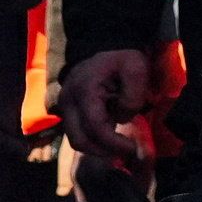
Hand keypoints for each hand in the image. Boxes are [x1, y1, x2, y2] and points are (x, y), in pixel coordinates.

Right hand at [65, 44, 171, 172]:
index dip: (113, 143)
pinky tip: (112, 139)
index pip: (95, 127)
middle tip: (126, 151)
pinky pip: (79, 135)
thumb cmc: (120, 59)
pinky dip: (95, 142)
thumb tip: (122, 118)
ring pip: (77, 141)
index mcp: (84, 91)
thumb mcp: (135, 68)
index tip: (132, 148)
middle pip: (79, 140)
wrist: (104, 49)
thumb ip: (133, 94)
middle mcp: (69, 102)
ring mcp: (65, 108)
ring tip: (120, 146)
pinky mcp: (69, 113)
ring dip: (99, 149)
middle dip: (104, 151)